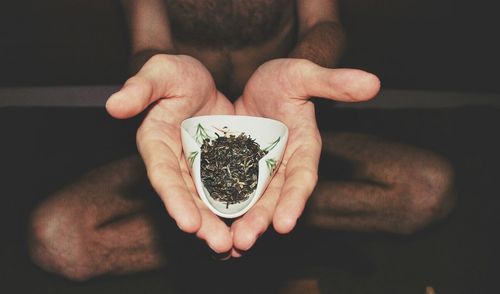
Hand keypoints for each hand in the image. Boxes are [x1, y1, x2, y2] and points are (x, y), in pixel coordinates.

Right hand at [106, 54, 233, 253]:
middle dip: (202, 222)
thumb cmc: (177, 75)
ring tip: (237, 246)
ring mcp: (199, 168)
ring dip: (220, 223)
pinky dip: (239, 207)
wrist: (201, 80)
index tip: (188, 224)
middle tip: (220, 245)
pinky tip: (253, 225)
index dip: (174, 200)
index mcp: (156, 144)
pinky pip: (229, 189)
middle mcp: (176, 163)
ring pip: (208, 200)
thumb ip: (140, 88)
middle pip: (188, 197)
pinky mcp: (221, 167)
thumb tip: (113, 105)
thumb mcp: (162, 72)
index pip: (163, 175)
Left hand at [232, 58, 379, 254]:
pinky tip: (208, 225)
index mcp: (304, 147)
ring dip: (242, 221)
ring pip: (253, 200)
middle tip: (244, 241)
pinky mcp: (238, 169)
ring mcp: (261, 170)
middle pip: (275, 197)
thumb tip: (373, 83)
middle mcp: (284, 165)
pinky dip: (223, 207)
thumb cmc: (284, 78)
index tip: (285, 223)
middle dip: (262, 219)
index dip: (295, 199)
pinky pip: (231, 190)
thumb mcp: (303, 75)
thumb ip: (332, 83)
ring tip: (228, 243)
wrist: (257, 82)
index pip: (303, 176)